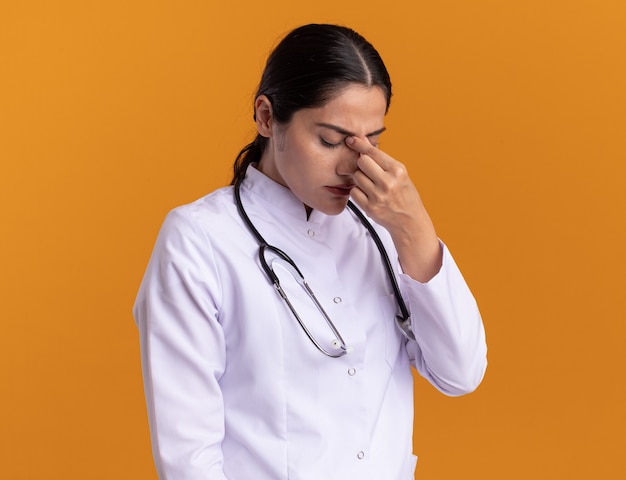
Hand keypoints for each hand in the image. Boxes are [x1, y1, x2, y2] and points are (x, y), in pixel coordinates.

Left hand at [345, 136, 441, 281]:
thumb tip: (363, 141)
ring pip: (356, 177)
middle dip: (362, 164)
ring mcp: (378, 196)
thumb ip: (381, 159)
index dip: (360, 145)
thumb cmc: (405, 194)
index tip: (351, 140)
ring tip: (371, 185)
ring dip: (360, 178)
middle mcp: (388, 182)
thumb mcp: (400, 174)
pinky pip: (354, 192)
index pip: (373, 152)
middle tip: (369, 171)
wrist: (410, 221)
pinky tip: (368, 194)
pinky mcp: (370, 208)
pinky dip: (358, 191)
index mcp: (398, 170)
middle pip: (362, 162)